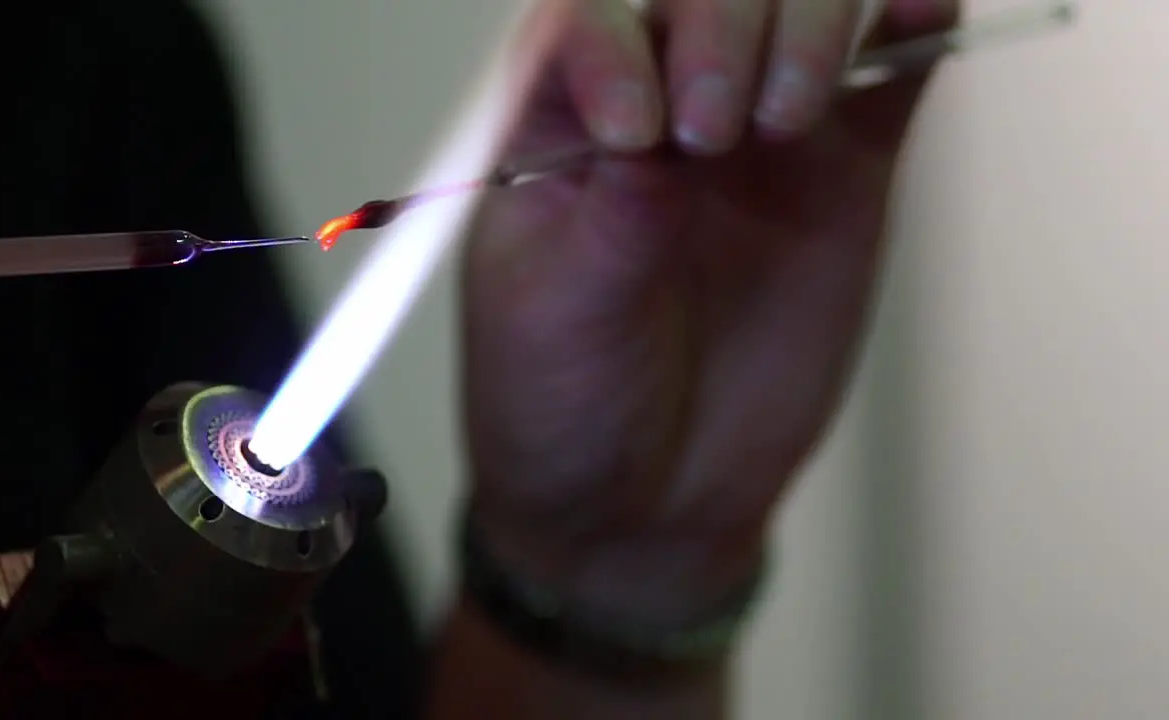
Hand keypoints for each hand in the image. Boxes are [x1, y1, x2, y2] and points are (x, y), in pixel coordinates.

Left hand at [461, 0, 956, 622]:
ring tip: (788, 121)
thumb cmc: (561, 405)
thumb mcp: (550, 321)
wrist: (642, 498)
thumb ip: (607, 229)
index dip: (616, 47)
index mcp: (556, 125)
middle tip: (718, 129)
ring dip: (811, 22)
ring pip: (801, 6)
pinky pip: (887, 72)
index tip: (638, 131)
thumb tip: (656, 144)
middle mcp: (658, 101)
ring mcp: (754, 129)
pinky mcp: (840, 169)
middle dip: (720, 25)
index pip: (583, 21)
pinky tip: (914, 24)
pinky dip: (911, 27)